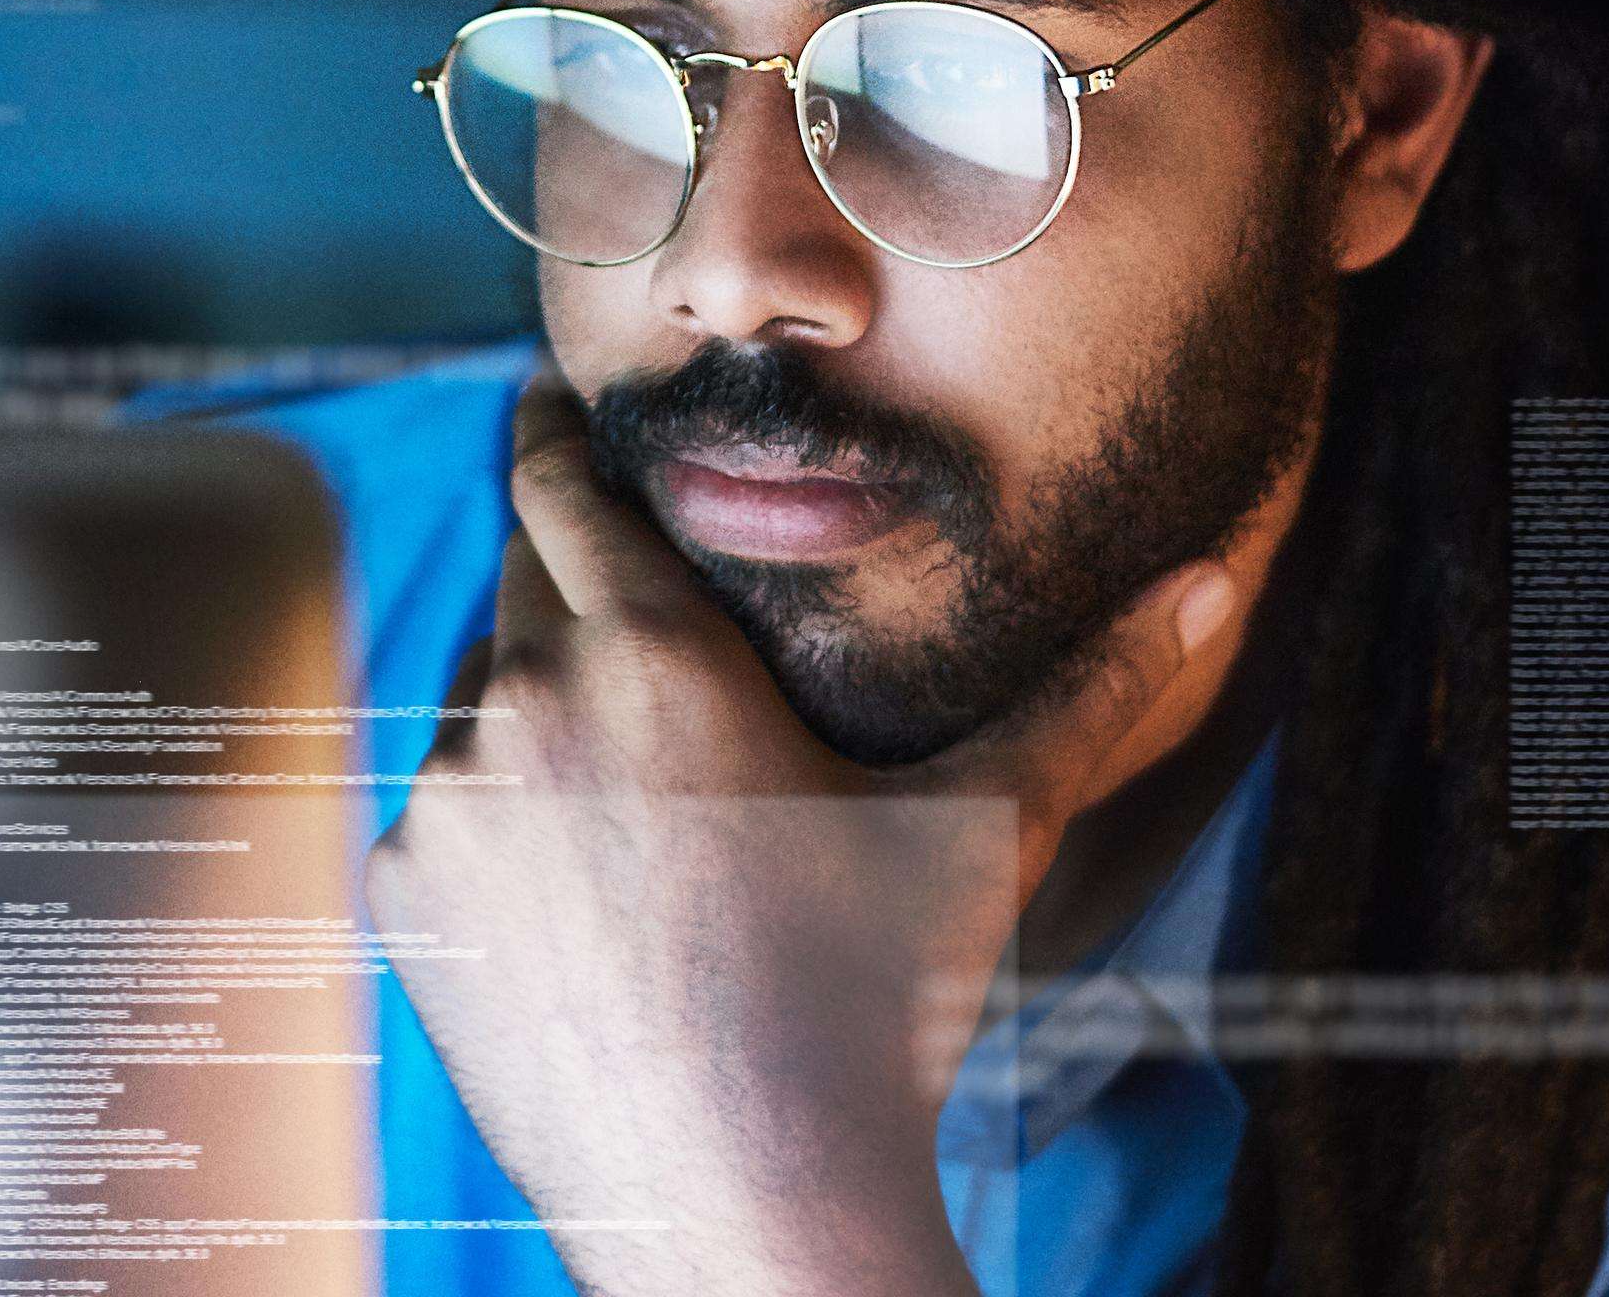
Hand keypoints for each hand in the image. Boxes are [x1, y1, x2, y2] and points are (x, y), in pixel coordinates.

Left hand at [359, 372, 1239, 1296]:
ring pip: (477, 694)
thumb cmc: (879, 1006)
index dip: (560, 433)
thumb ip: (1091, 691)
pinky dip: (493, 817)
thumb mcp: (984, 828)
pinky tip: (585, 879)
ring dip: (534, 701)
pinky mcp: (400, 897)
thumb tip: (1208, 584)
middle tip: (637, 604)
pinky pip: (439, 807)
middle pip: (522, 574)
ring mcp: (447, 804)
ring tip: (629, 772)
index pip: (561, 479)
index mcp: (651, 655)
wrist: (749, 1203)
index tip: (559, 404)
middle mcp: (524, 705)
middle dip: (571, 571)